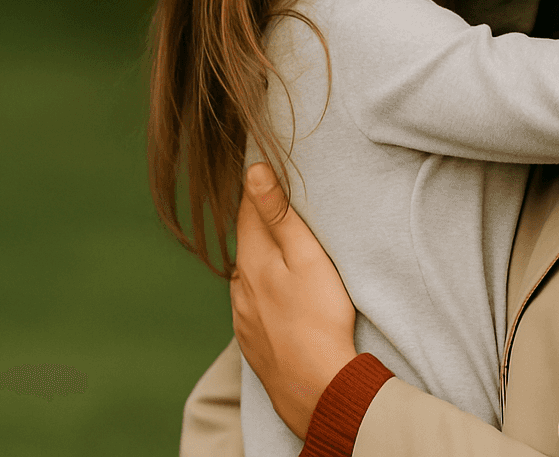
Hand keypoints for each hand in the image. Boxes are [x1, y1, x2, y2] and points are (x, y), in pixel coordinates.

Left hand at [230, 162, 358, 437]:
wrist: (317, 388)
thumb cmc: (318, 318)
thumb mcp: (306, 257)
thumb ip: (279, 214)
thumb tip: (253, 170)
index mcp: (251, 260)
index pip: (247, 211)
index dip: (257, 190)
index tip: (265, 170)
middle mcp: (239, 286)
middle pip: (247, 243)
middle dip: (259, 225)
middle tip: (278, 206)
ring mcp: (243, 317)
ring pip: (247, 276)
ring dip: (261, 261)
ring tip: (282, 253)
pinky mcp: (253, 341)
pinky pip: (252, 306)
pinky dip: (263, 293)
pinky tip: (279, 298)